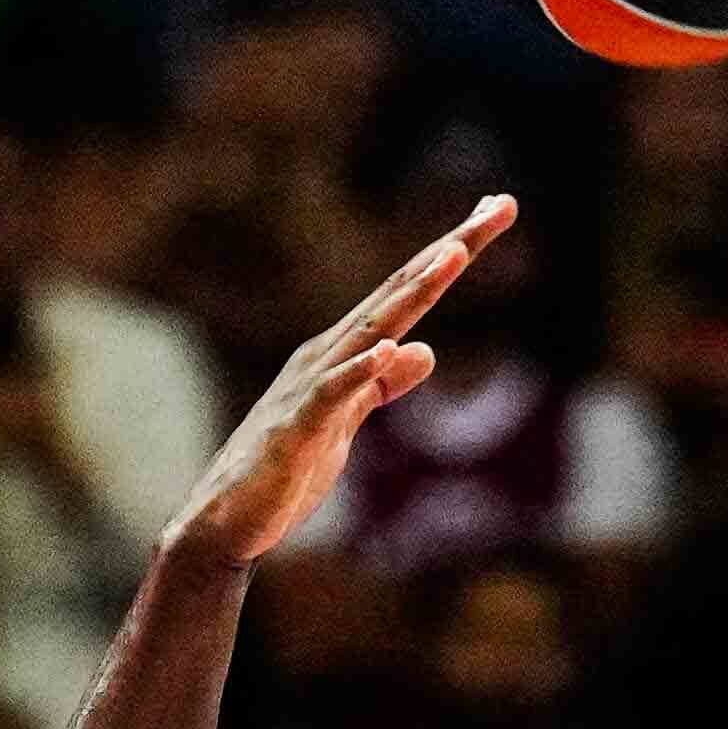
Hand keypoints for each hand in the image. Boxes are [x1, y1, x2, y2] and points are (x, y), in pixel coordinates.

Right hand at [176, 199, 512, 571]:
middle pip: (400, 294)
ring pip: (372, 330)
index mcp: (345, 352)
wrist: (227, 521)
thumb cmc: (285, 469)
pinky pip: (332, 394)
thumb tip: (422, 350)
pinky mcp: (298, 429)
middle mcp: (330, 355)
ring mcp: (312, 387)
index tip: (497, 211)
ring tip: (454, 254)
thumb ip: (382, 386)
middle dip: (451, 249)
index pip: (407, 294)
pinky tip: (390, 348)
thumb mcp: (347, 423)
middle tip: (500, 207)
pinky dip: (360, 369)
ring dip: (412, 291)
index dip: (452, 254)